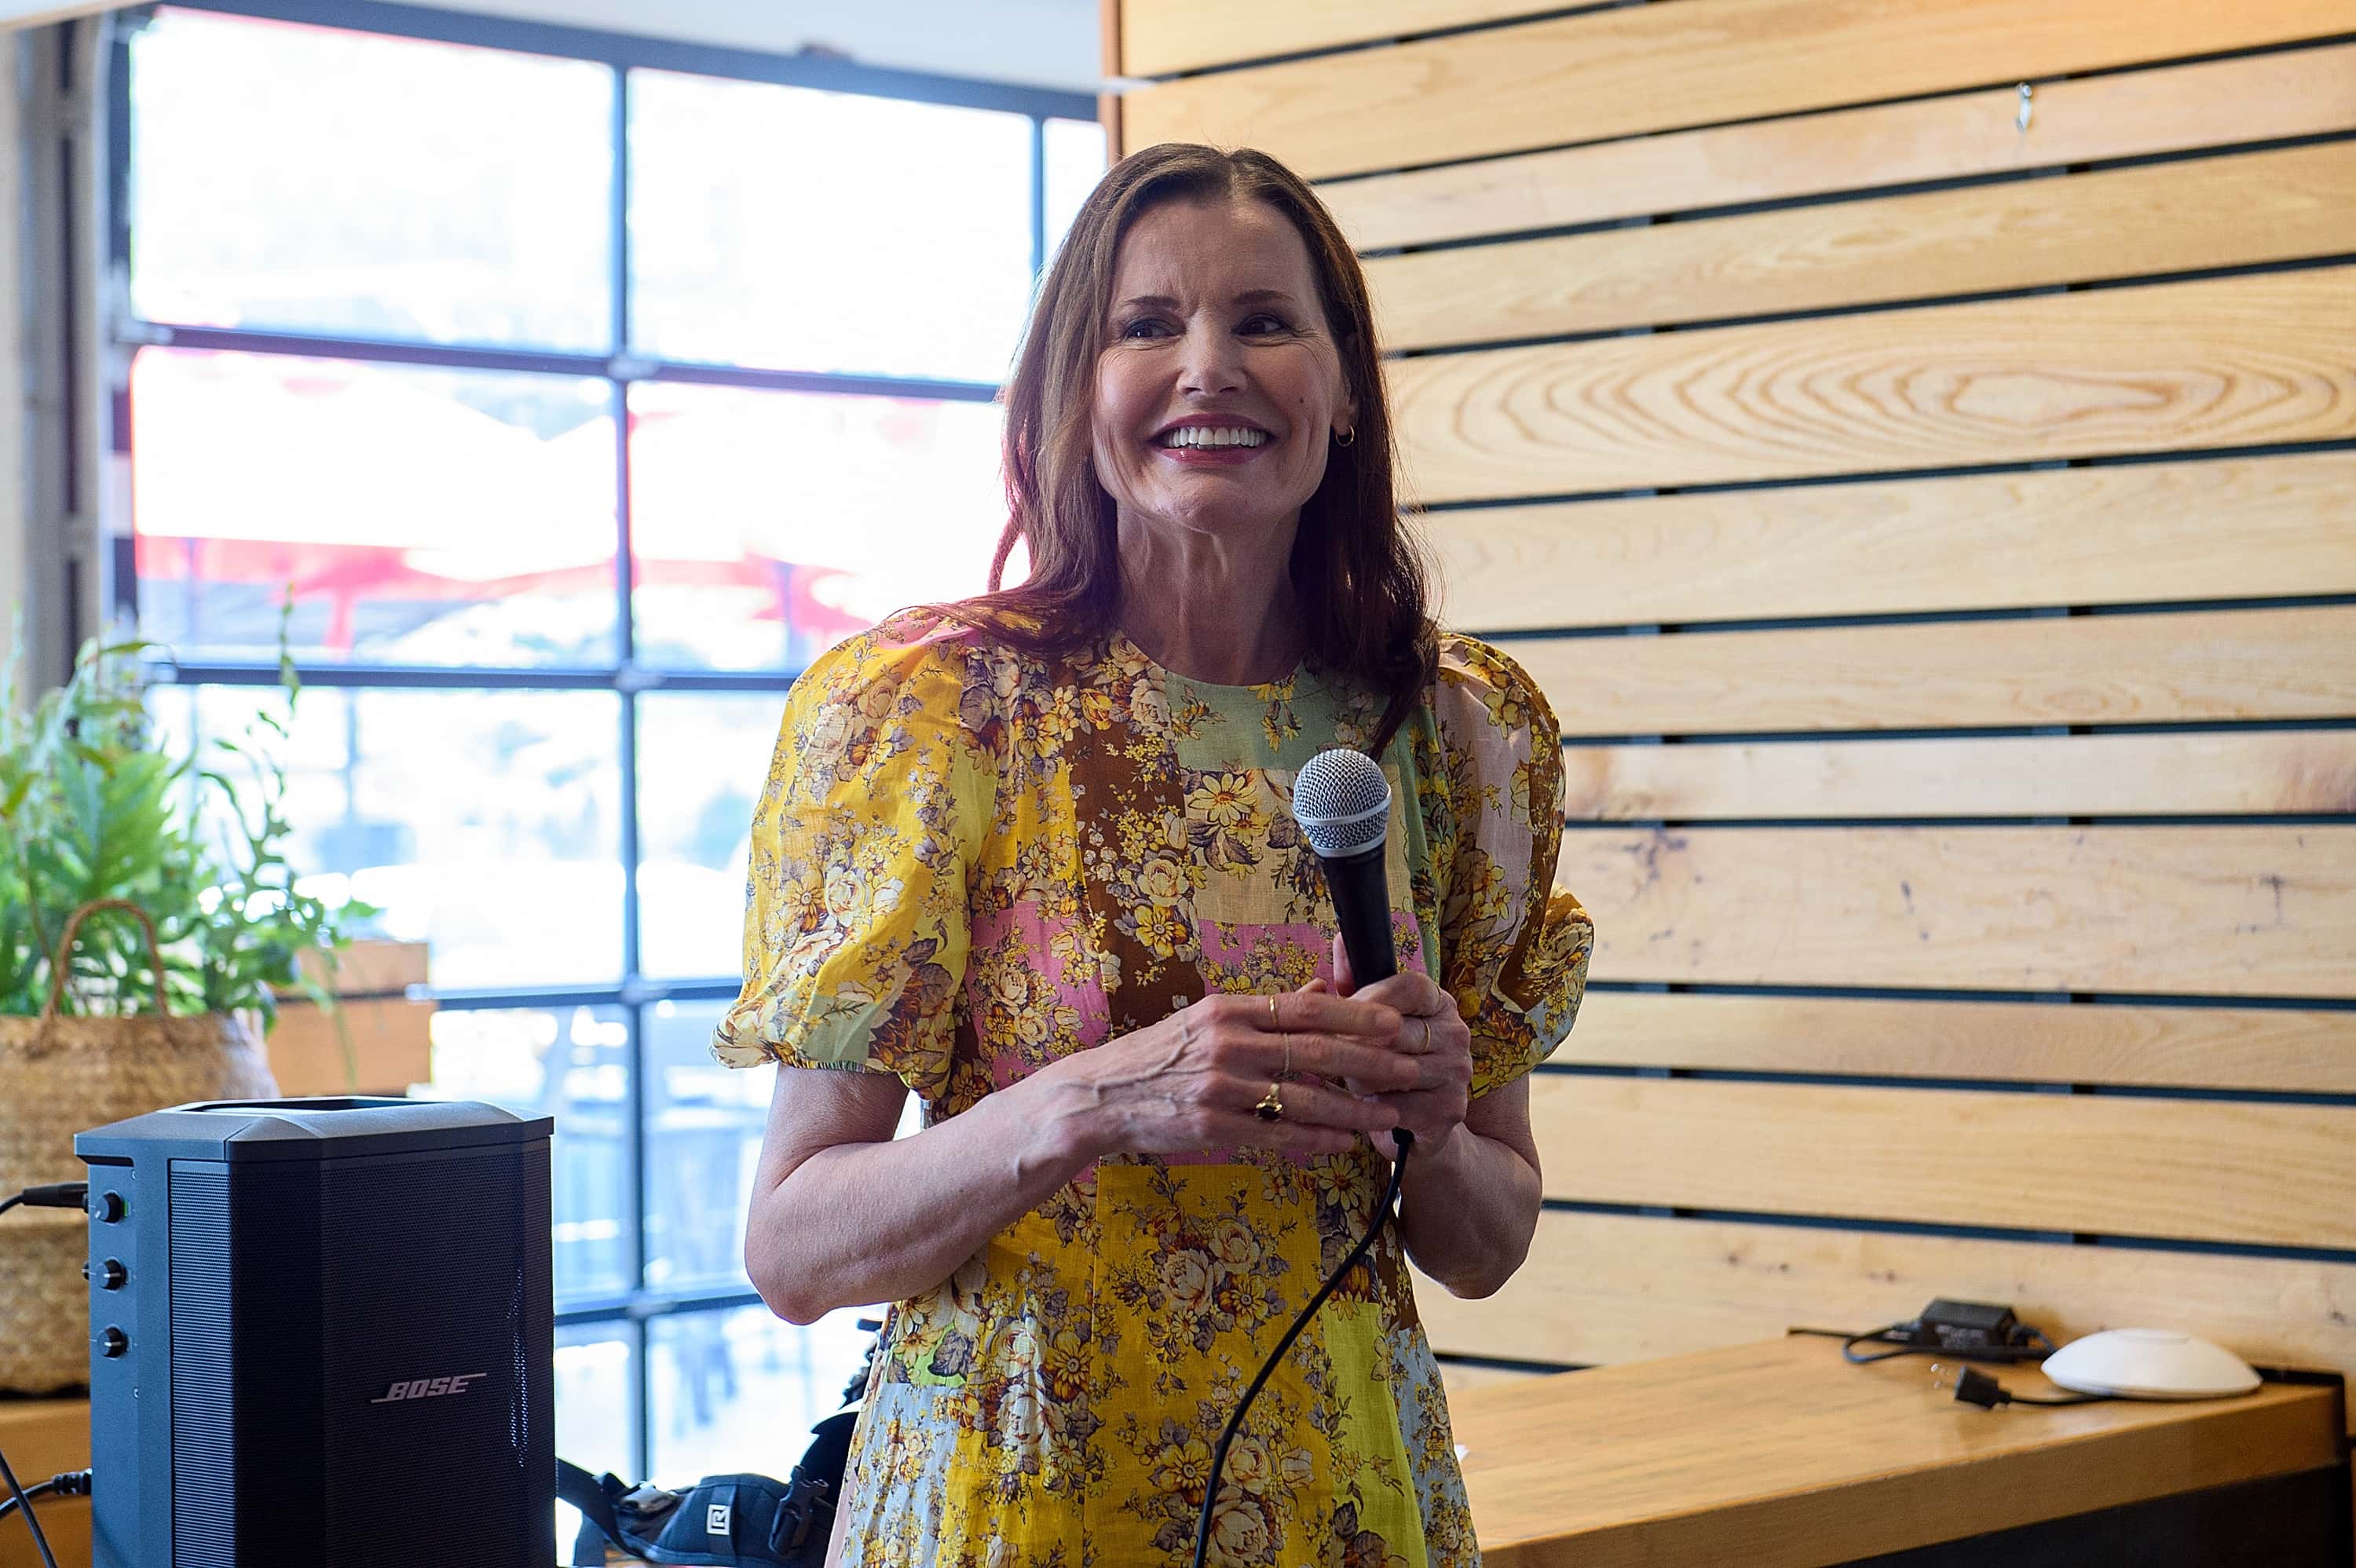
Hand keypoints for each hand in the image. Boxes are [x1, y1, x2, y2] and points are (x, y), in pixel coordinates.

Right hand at [1046, 988, 1415, 1159]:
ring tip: (1387, 1115)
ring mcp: (1218, 1088)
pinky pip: (1275, 1135)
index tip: (1393, 1022)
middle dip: (1369, 1063)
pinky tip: (1342, 1143)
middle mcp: (1226, 1044)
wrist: (1099, 1097)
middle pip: (1313, 1052)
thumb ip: (1267, 1008)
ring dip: (1351, 1109)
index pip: (1304, 1009)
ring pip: (1302, 1099)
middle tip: (1408, 1070)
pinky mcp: (1211, 1127)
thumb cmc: (1160, 1056)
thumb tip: (1323, 990)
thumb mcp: (1208, 1020)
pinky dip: (1313, 1140)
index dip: (1354, 1016)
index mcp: (1229, 1011)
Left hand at [1324, 933, 1472, 1162]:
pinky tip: (1364, 1106)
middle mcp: (1456, 1032)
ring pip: (1394, 1070)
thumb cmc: (1387, 1062)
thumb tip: (1340, 938)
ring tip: (1345, 1080)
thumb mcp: (1372, 1021)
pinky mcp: (1451, 1108)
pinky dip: (1374, 1107)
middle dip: (1355, 1044)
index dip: (1374, 996)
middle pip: (1397, 1031)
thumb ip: (1355, 982)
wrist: (1419, 1124)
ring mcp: (1457, 1070)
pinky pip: (1399, 1105)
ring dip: (1360, 1078)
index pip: (1411, 986)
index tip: (1343, 1008)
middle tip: (1326, 1052)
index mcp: (1438, 1002)